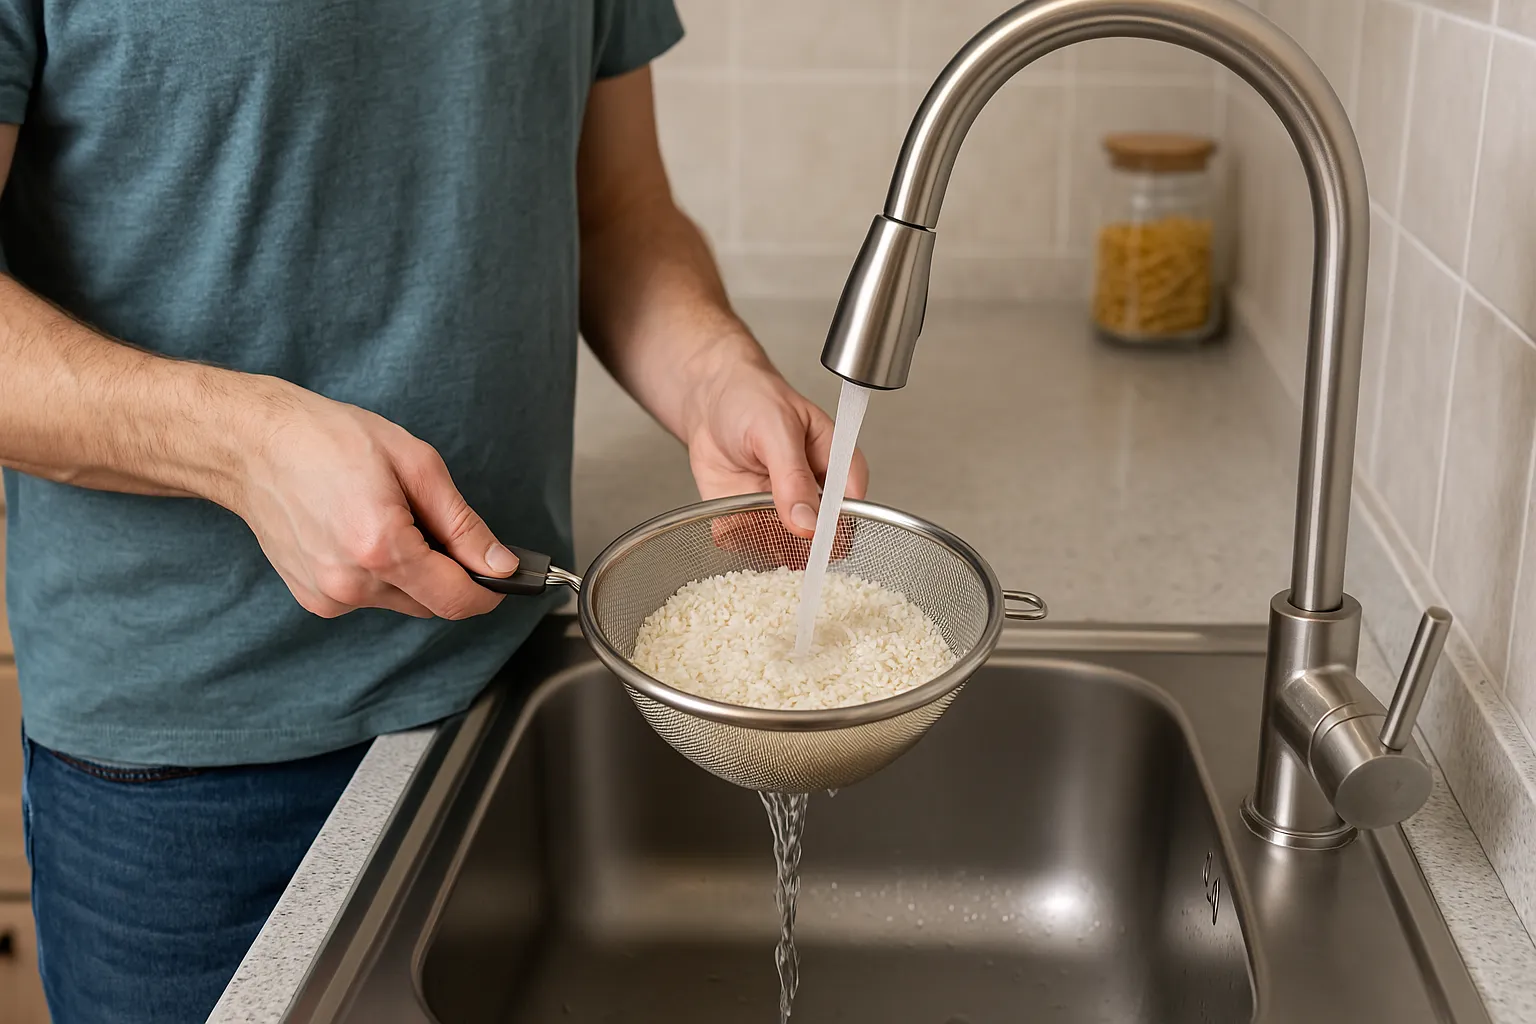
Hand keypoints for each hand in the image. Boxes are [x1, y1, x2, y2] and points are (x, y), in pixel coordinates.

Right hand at [231, 379, 517, 618]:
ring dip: (413, 571)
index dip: (489, 590)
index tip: (502, 574)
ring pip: (403, 600)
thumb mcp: (415, 465)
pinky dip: (381, 573)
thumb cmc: (328, 440)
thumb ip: (463, 524)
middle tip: (432, 521)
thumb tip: (501, 564)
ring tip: (386, 518)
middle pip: (433, 603)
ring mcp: (328, 596)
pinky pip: (371, 596)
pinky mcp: (314, 598)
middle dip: (448, 572)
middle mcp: (351, 583)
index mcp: (381, 547)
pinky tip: (359, 532)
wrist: (251, 444)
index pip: (457, 599)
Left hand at [684, 353, 868, 538]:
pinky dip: (736, 537)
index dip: (837, 525)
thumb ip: (793, 477)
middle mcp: (812, 492)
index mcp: (834, 463)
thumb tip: (809, 523)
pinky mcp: (751, 519)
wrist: (707, 398)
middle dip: (800, 544)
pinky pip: (748, 544)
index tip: (814, 534)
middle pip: (822, 537)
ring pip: (786, 549)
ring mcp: (782, 509)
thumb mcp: (775, 428)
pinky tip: (729, 517)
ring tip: (748, 518)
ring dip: (765, 542)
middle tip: (776, 530)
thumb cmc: (750, 398)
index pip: (851, 505)